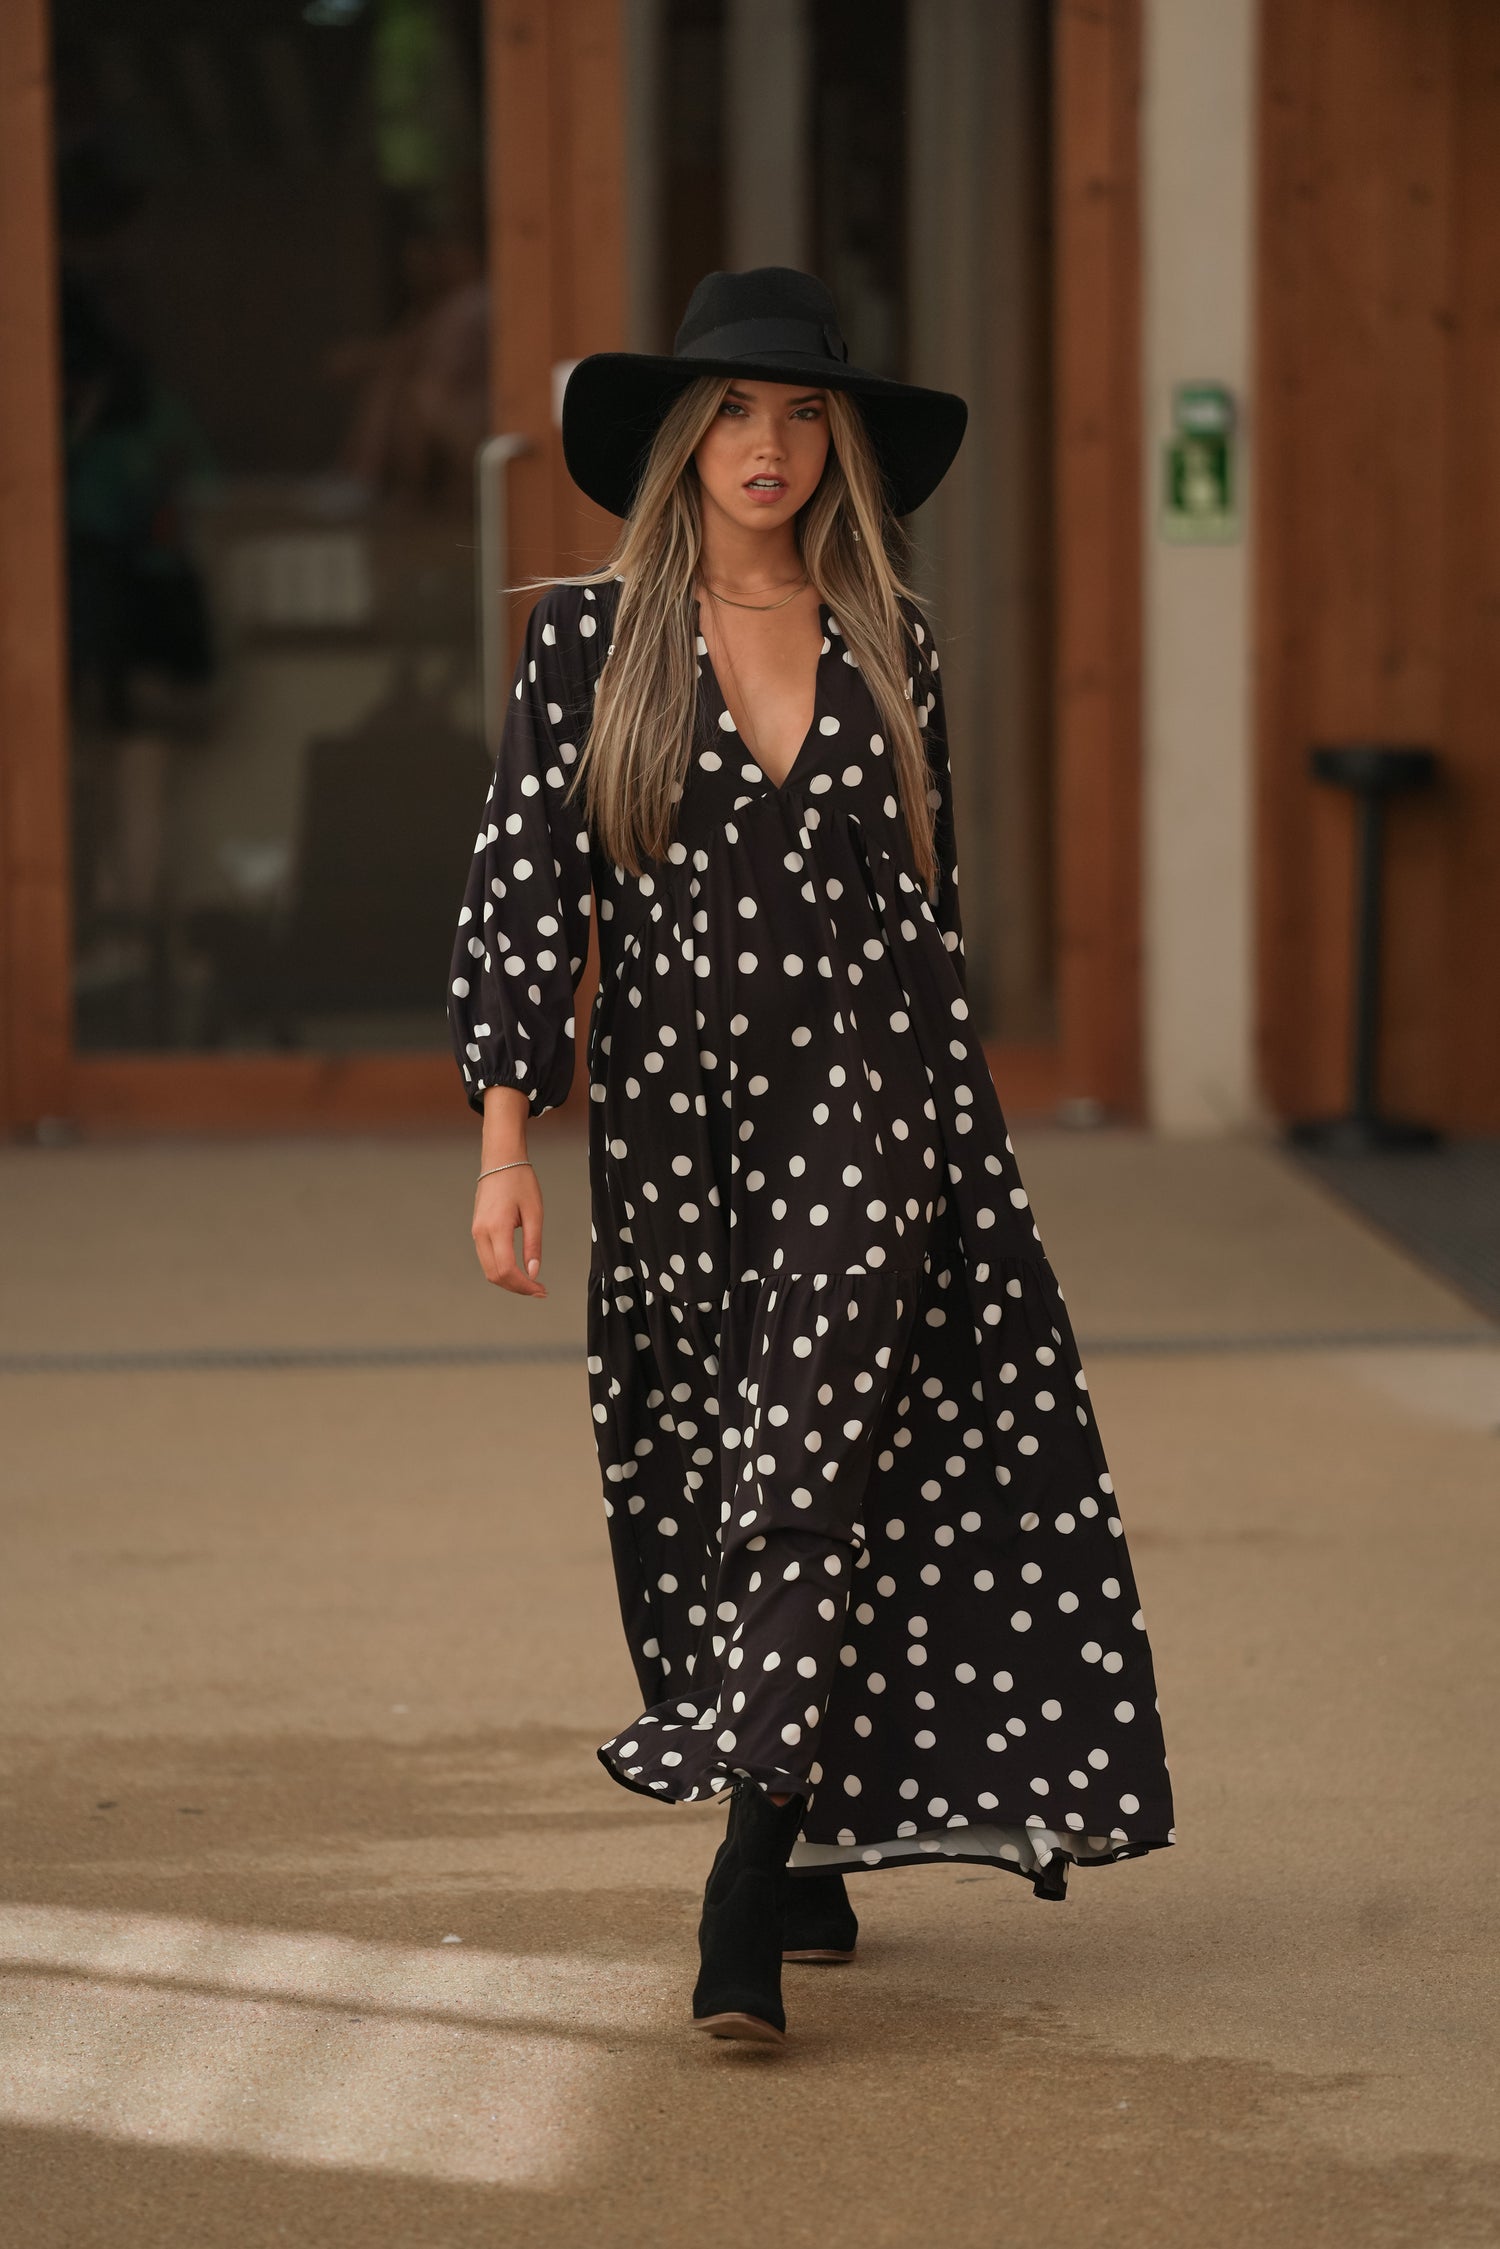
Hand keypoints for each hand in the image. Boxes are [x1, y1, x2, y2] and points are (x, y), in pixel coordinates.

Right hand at [471, 1163, 546, 1296]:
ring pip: (489, 1270)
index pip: (506, 1270)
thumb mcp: (534, 1213)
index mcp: (496, 1228)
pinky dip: (502, 1270)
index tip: (541, 1289)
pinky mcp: (477, 1230)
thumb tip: (533, 1272)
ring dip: (509, 1281)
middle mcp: (481, 1233)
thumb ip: (533, 1245)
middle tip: (539, 1290)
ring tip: (531, 1283)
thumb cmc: (520, 1181)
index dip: (524, 1286)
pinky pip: (487, 1258)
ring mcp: (476, 1232)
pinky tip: (519, 1270)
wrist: (500, 1161)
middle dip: (517, 1288)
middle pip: (495, 1275)